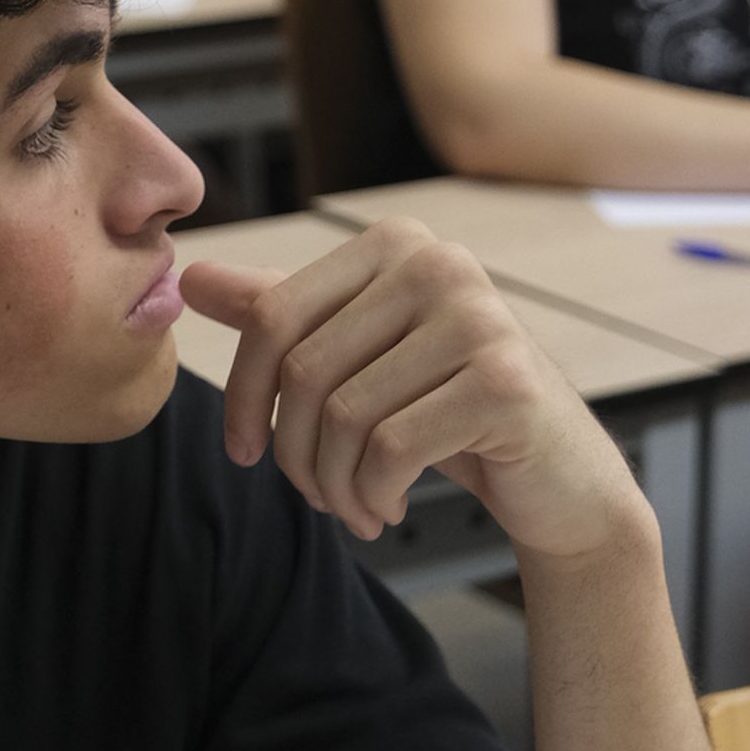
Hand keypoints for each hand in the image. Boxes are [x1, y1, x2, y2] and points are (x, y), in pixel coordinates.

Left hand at [181, 219, 649, 563]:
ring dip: (334, 484)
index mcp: (395, 243)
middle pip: (305, 370)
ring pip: (345, 415)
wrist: (559, 479)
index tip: (246, 452)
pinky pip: (391, 449)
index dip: (243, 395)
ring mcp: (479, 318)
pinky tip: (388, 507)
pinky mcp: (505, 382)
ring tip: (354, 507)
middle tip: (316, 495)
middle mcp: (439, 263)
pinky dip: (373, 495)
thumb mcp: (361, 358)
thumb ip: (282, 313)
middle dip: (294, 453)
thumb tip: (190, 277)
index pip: (274, 315)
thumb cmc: (448, 411)